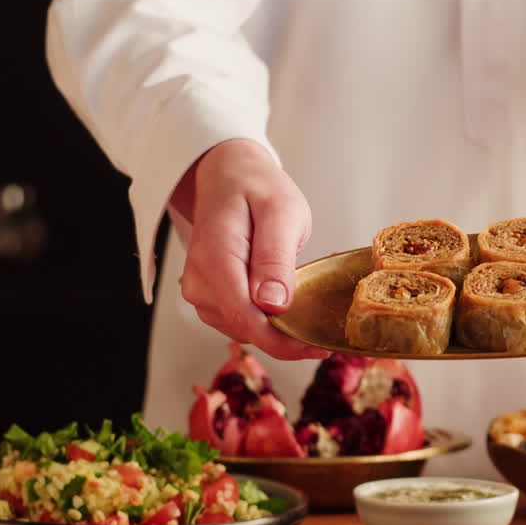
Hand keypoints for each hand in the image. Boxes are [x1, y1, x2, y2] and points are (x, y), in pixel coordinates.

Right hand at [170, 138, 326, 359]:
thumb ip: (275, 257)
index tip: (318, 347)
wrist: (229, 177)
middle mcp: (199, 281)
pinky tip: (288, 304)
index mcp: (215, 257)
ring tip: (309, 307)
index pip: (245, 318)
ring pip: (245, 331)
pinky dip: (268, 320)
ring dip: (279, 329)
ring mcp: (201, 292)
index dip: (284, 341)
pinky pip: (242, 322)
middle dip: (286, 335)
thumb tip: (273, 304)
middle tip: (326, 325)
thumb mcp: (281, 211)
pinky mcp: (210, 298)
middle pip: (246, 329)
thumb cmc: (257, 189)